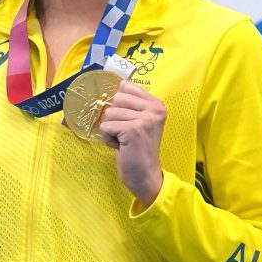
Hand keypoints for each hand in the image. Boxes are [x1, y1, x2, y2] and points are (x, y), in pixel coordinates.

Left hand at [98, 80, 165, 206]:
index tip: (129, 121)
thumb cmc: (138, 148)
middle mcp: (154, 109)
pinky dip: (108, 138)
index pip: (125, 86)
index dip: (120, 104)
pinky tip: (122, 146)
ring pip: (109, 113)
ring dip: (111, 129)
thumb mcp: (139, 120)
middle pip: (116, 99)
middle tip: (126, 133)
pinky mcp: (133, 130)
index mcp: (156, 103)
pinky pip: (105, 126)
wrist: (145, 175)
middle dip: (114, 117)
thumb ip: (131, 104)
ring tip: (124, 140)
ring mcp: (145, 119)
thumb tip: (117, 86)